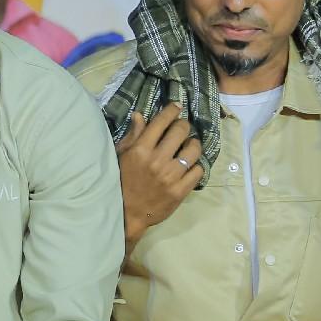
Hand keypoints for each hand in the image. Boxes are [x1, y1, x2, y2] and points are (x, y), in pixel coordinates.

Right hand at [117, 106, 203, 245]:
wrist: (127, 214)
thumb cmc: (122, 181)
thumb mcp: (122, 156)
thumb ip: (133, 136)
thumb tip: (140, 115)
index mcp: (140, 150)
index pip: (161, 121)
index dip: (172, 110)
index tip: (176, 107)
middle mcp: (157, 160)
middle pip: (181, 131)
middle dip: (183, 126)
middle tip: (182, 129)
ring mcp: (170, 176)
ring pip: (194, 149)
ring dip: (193, 144)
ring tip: (189, 147)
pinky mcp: (180, 191)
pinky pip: (198, 170)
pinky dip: (196, 166)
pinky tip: (190, 166)